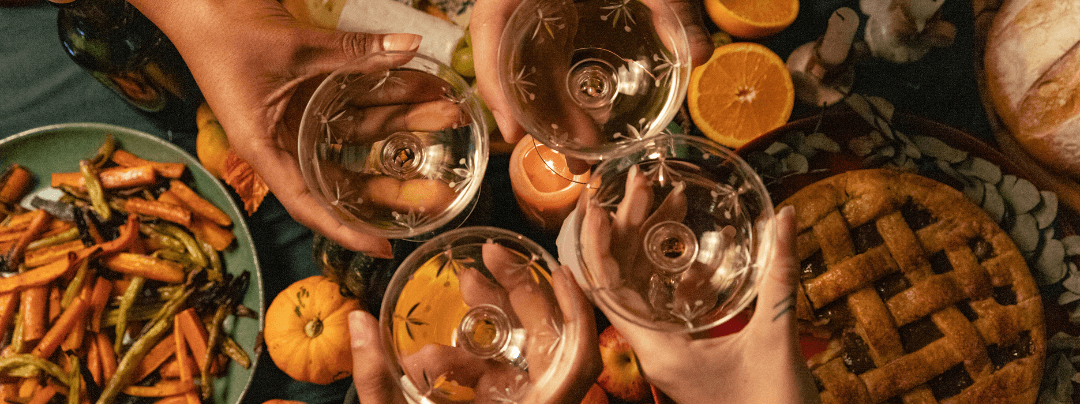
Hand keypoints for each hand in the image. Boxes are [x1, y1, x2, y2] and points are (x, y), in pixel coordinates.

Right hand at [126, 0, 428, 256]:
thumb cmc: (228, 31)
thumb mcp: (296, 48)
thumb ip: (354, 51)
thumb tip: (410, 45)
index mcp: (265, 149)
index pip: (309, 205)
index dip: (346, 230)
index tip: (384, 248)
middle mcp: (285, 140)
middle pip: (345, 174)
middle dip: (395, 182)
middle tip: (440, 190)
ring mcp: (300, 117)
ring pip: (360, 133)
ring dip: (403, 125)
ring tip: (449, 117)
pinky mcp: (311, 92)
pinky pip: (355, 102)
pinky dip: (386, 96)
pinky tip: (422, 91)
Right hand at [348, 242, 600, 403]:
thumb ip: (376, 381)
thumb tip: (357, 324)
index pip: (579, 361)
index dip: (577, 312)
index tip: (556, 269)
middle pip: (549, 344)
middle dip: (519, 295)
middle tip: (485, 259)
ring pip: (523, 360)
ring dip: (493, 322)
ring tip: (462, 283)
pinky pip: (502, 383)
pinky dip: (478, 360)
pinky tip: (439, 350)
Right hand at [469, 0, 713, 144]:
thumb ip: (673, 6)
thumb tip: (699, 54)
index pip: (489, 27)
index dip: (495, 83)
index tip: (514, 132)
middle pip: (511, 58)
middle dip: (538, 115)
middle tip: (573, 160)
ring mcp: (540, 6)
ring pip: (531, 63)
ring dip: (554, 110)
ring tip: (586, 151)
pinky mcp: (561, 13)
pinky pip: (551, 55)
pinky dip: (564, 89)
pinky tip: (586, 119)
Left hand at [582, 202, 818, 403]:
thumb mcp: (777, 338)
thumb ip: (780, 276)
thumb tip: (787, 217)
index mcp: (658, 349)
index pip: (607, 291)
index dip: (598, 246)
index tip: (596, 206)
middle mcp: (654, 351)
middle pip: (625, 281)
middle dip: (630, 229)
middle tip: (641, 183)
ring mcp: (669, 354)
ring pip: (648, 291)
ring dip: (655, 247)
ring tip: (669, 199)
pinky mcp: (689, 357)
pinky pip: (672, 307)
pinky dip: (681, 275)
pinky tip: (701, 249)